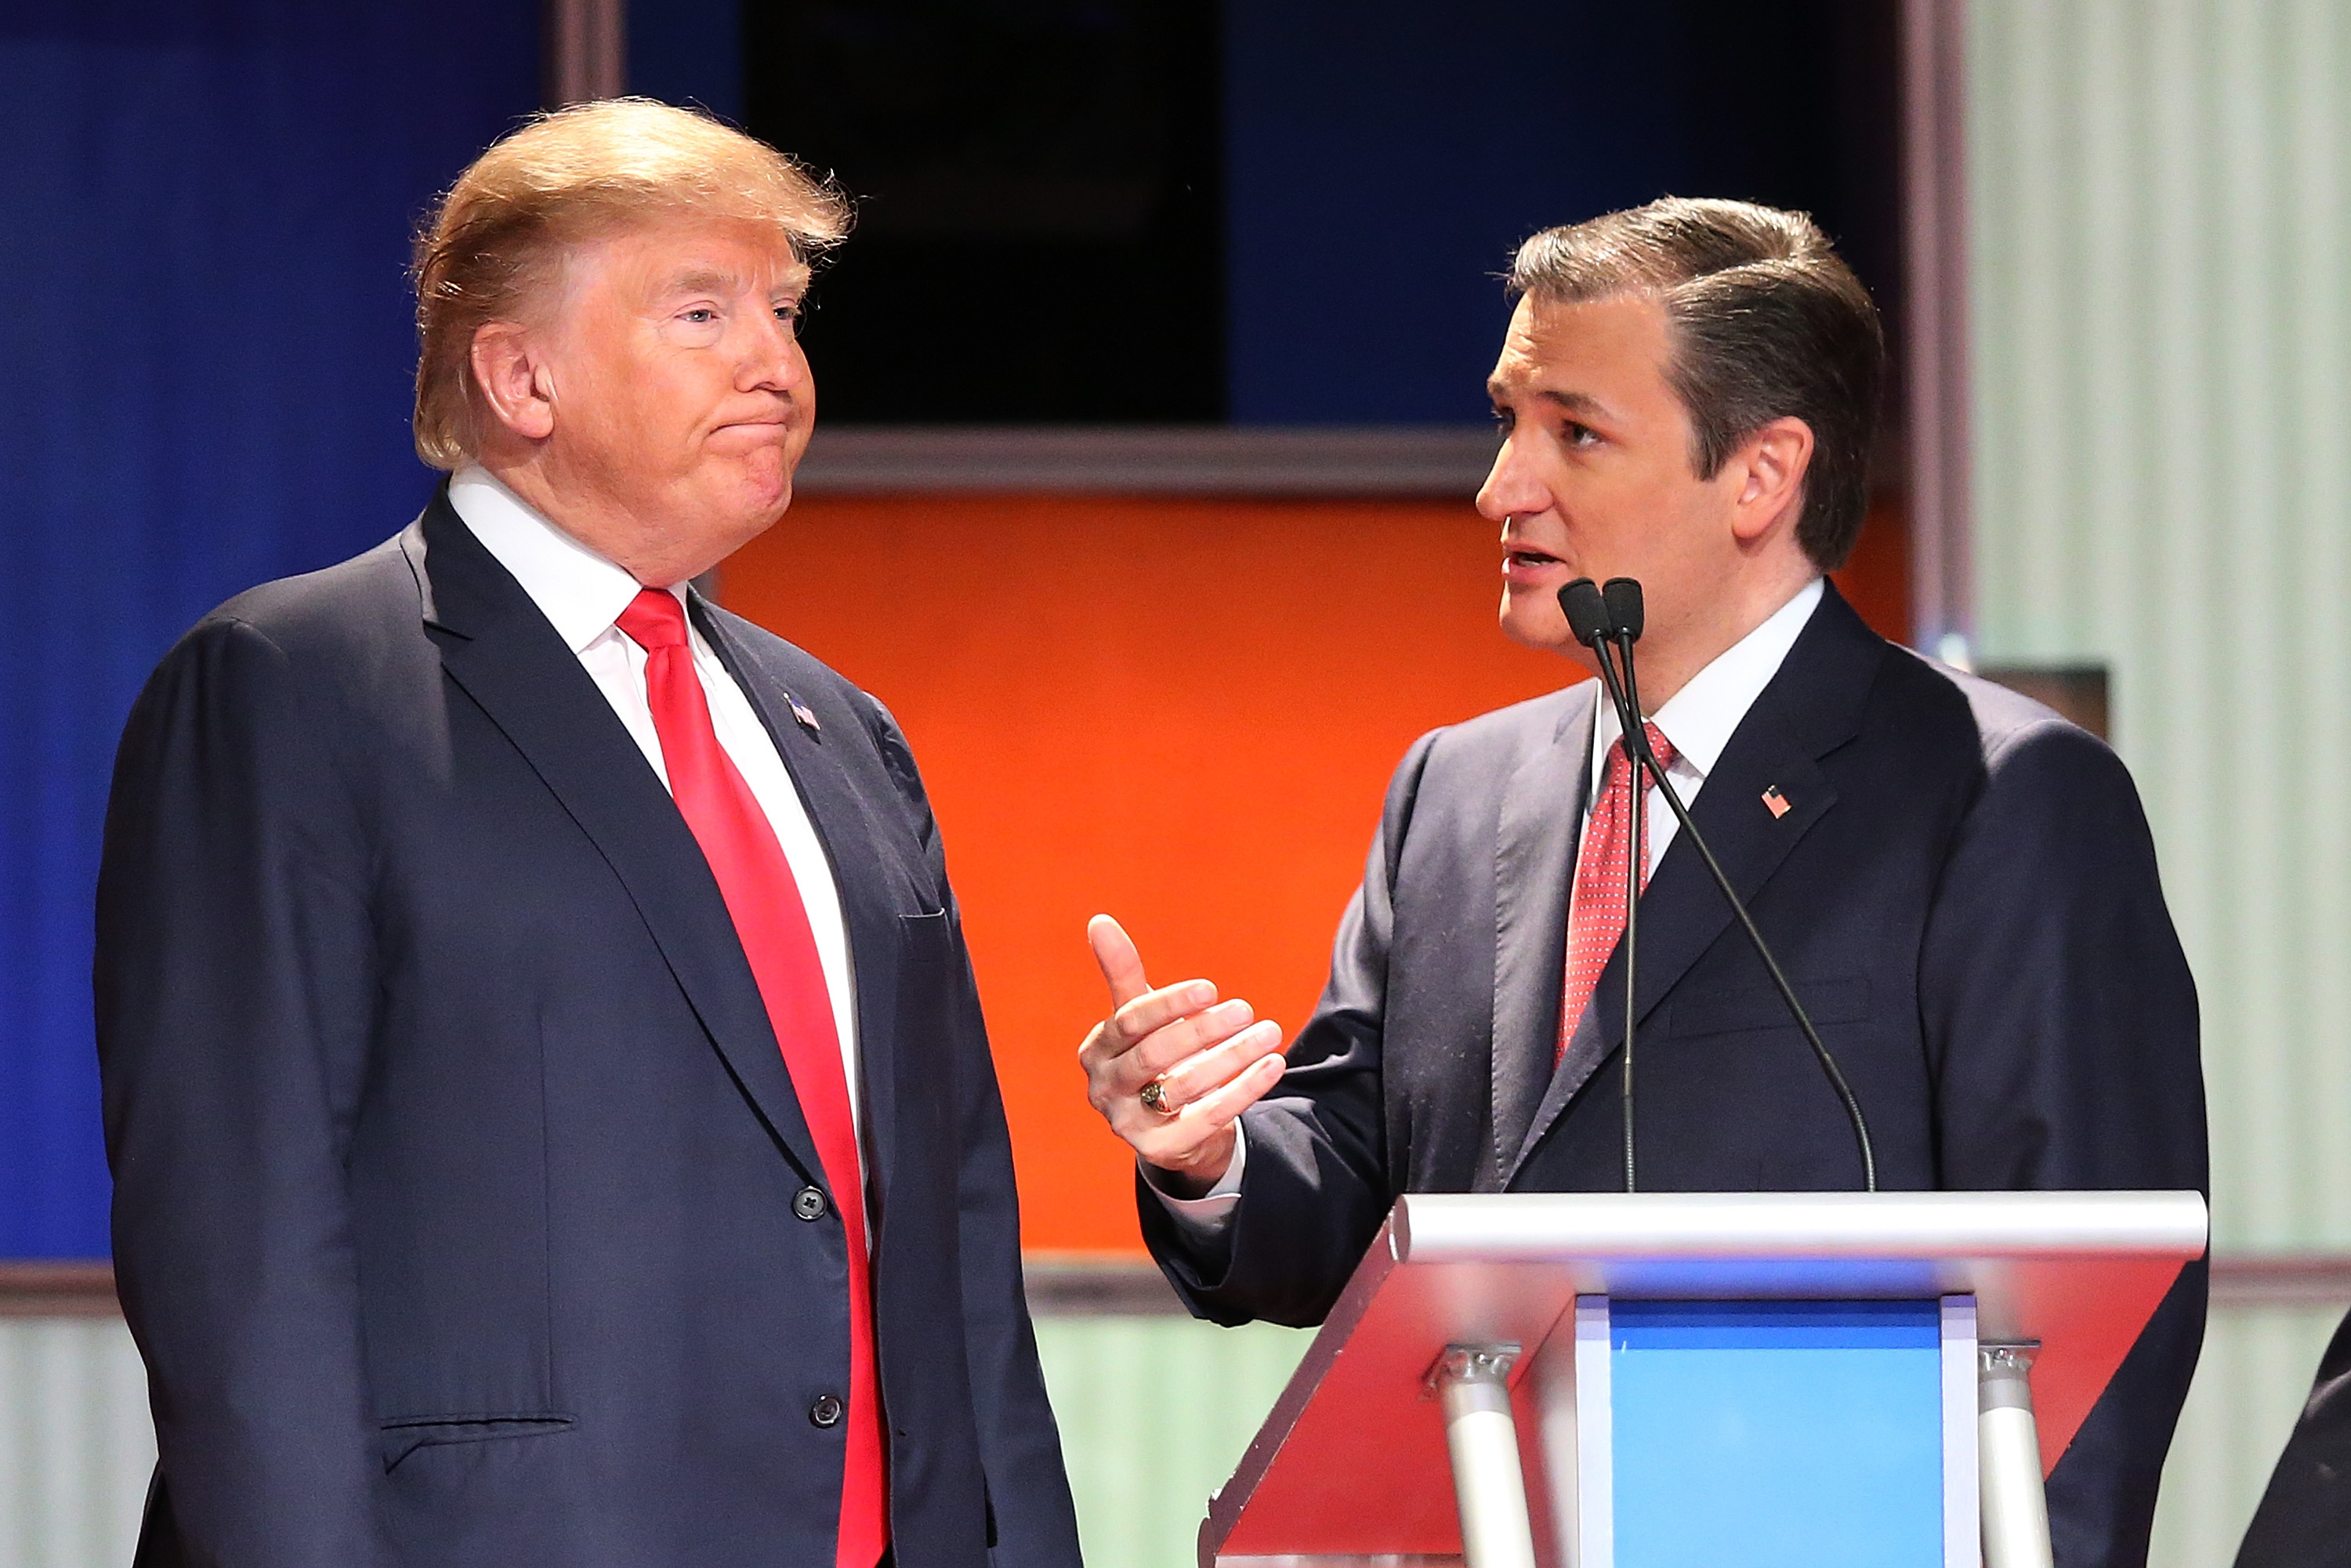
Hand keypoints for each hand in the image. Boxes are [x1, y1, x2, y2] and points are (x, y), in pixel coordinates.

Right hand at [1077, 914, 1287, 1195]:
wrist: (1171, 1124)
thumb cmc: (1154, 1056)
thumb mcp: (1139, 1015)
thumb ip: (1122, 971)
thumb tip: (1100, 920)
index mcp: (1097, 1050)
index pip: (1130, 1021)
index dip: (1170, 1004)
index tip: (1210, 988)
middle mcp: (1105, 1089)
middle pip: (1153, 1055)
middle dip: (1202, 1030)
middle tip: (1245, 1009)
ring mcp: (1129, 1125)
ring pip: (1183, 1086)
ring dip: (1232, 1057)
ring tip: (1269, 1032)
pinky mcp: (1161, 1150)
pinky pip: (1209, 1117)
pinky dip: (1244, 1089)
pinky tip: (1273, 1065)